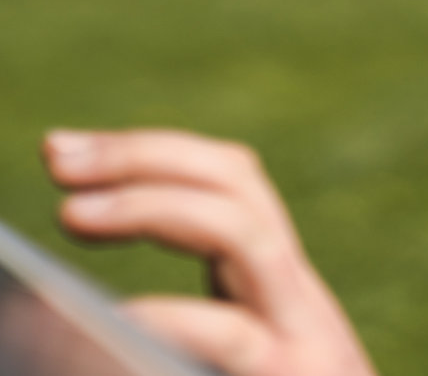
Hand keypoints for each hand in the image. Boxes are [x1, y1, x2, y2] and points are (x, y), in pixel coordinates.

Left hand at [43, 129, 377, 375]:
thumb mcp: (218, 370)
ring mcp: (304, 342)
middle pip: (238, 184)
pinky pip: (224, 335)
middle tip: (56, 152)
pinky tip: (99, 321)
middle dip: (145, 154)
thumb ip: (170, 336)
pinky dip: (160, 313)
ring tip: (72, 212)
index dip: (154, 154)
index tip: (68, 153)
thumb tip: (44, 319)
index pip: (232, 186)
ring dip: (154, 201)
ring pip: (245, 228)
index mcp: (275, 299)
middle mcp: (298, 306)